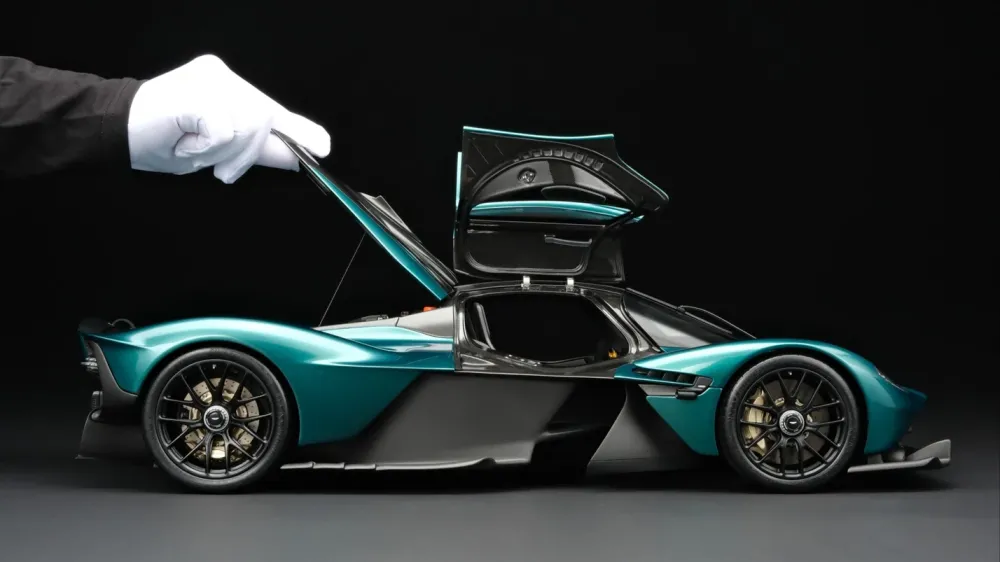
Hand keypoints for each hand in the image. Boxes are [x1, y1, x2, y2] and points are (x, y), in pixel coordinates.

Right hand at [126, 54, 330, 183]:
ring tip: (196, 150)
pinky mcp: (198, 92)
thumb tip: (303, 154)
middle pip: (266, 119)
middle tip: (222, 170)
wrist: (114, 133)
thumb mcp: (221, 151)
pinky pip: (226, 130)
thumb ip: (261, 150)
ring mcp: (210, 79)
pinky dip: (208, 147)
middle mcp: (223, 76)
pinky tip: (185, 141)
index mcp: (230, 87)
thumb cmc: (164, 141)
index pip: (271, 109)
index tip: (324, 147)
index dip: (299, 131)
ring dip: (226, 152)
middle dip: (249, 154)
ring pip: (250, 125)